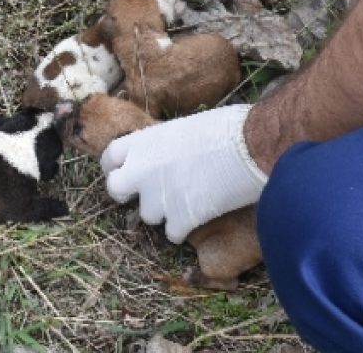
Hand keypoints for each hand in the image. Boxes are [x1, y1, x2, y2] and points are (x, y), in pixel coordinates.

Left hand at [101, 104, 266, 243]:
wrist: (252, 146)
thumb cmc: (228, 127)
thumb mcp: (186, 127)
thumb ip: (167, 145)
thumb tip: (170, 154)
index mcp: (144, 141)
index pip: (111, 157)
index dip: (117, 167)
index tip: (127, 171)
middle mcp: (143, 170)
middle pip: (115, 189)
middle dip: (127, 194)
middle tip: (147, 194)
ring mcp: (159, 197)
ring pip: (147, 216)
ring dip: (163, 212)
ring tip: (188, 200)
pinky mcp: (180, 219)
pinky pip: (172, 234)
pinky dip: (183, 230)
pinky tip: (200, 217)